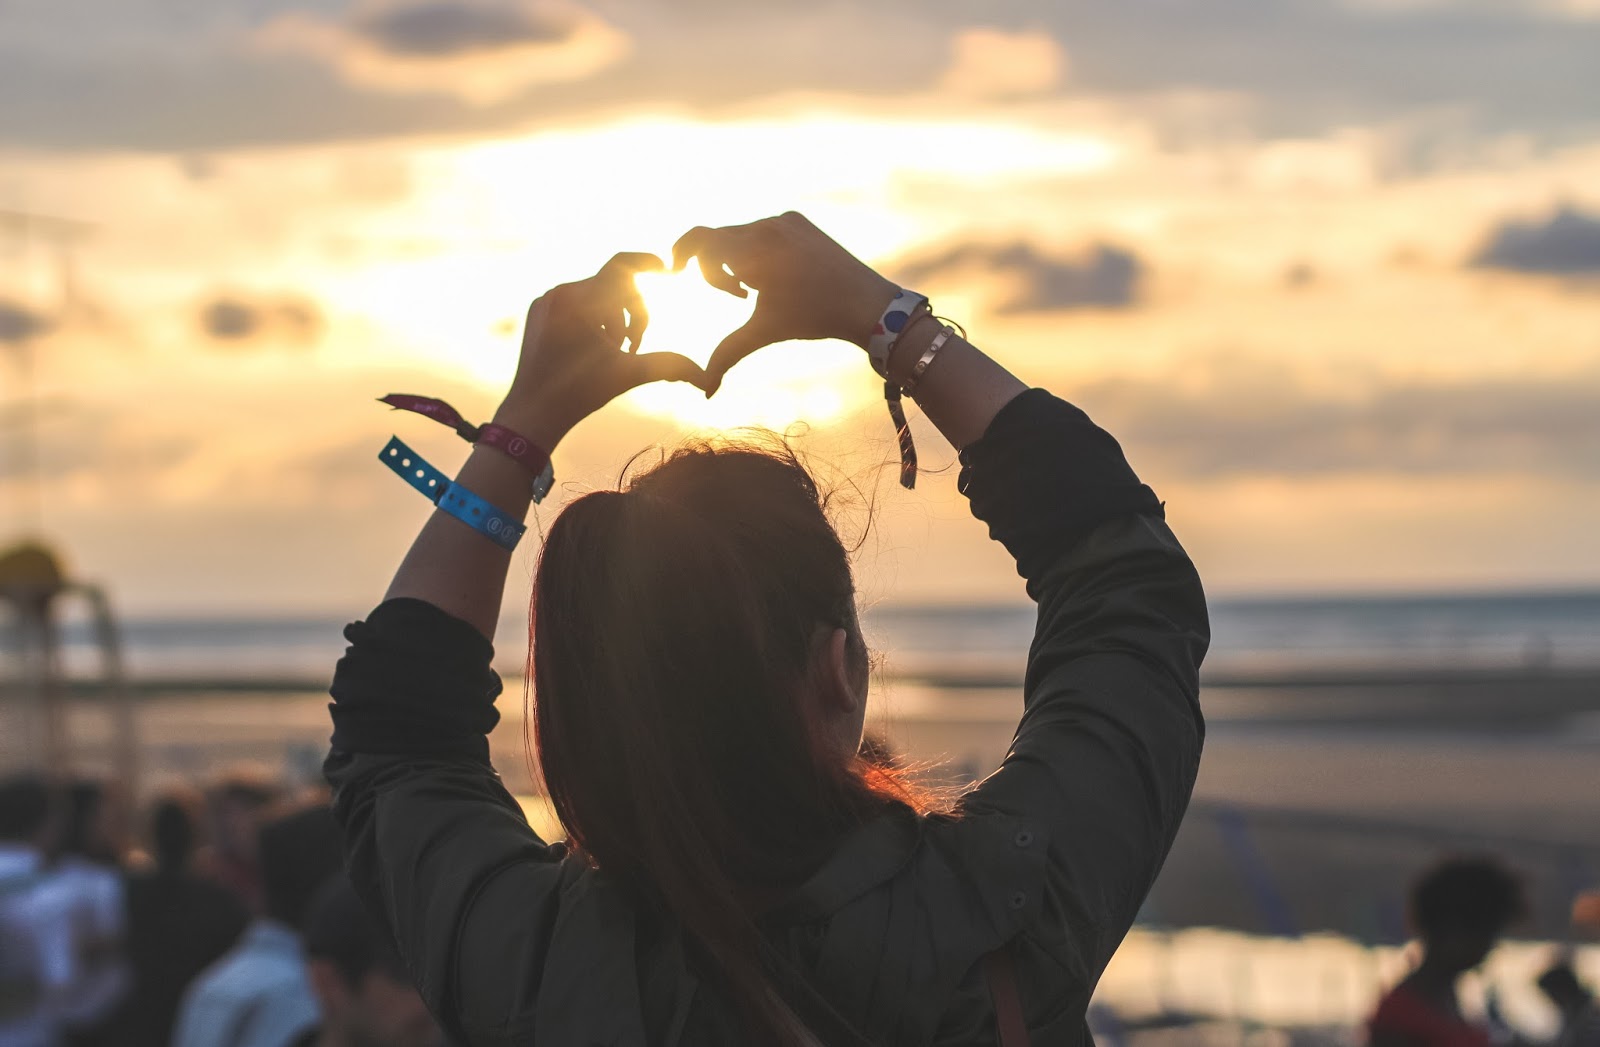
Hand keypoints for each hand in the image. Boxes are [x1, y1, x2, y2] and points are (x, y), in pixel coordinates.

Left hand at [497, 252, 709, 447]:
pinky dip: (593, 316)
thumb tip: (707, 379)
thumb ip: (669, 366)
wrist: (532, 412)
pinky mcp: (539, 308)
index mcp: (581, 302)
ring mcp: (546, 299)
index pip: (622, 265)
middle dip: (632, 312)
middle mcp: (561, 292)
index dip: (648, 262)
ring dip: (614, 316)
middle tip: (633, 346)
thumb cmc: (580, 394)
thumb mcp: (629, 374)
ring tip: (613, 350)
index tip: (667, 268)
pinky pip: (575, 298)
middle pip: (613, 285)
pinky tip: (593, 346)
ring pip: (596, 291)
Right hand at [671, 212, 898, 394]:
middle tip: (740, 297)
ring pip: (739, 235)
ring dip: (739, 262)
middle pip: (718, 239)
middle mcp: (767, 226)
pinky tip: (778, 277)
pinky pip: (761, 230)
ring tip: (762, 289)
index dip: (681, 252)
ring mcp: (784, 220)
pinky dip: (757, 252)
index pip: (700, 238)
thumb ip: (727, 354)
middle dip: (719, 270)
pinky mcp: (796, 220)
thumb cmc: (814, 318)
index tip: (674, 271)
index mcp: (755, 250)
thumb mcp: (765, 333)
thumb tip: (705, 391)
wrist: (866, 303)